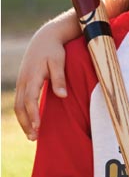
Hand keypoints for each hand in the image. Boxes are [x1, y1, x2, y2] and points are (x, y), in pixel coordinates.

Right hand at [14, 21, 69, 140]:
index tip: (38, 126)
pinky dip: (23, 113)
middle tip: (34, 138)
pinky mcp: (23, 83)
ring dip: (23, 121)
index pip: (30, 99)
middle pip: (20, 106)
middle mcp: (23, 81)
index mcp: (32, 76)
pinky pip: (20, 101)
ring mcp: (21, 82)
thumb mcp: (59, 62)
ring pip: (17, 105)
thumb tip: (63, 96)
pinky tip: (30, 123)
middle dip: (26, 123)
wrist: (44, 38)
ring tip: (32, 135)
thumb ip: (59, 79)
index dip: (33, 114)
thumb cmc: (54, 51)